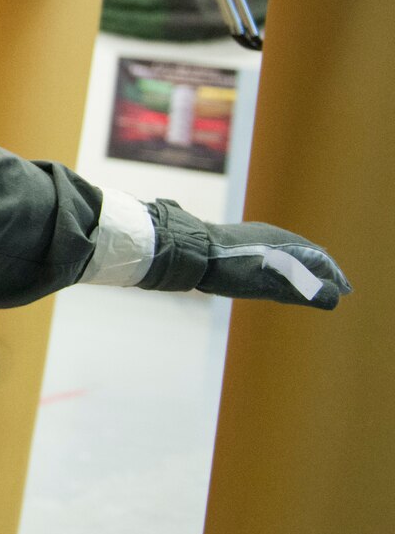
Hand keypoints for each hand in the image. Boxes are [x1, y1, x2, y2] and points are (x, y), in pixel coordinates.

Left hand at [199, 219, 350, 309]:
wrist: (189, 250)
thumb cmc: (232, 268)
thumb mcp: (270, 285)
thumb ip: (303, 291)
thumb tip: (335, 298)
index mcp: (287, 243)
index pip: (320, 260)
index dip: (333, 276)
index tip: (344, 289)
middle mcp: (274, 235)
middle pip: (306, 253)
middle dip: (321, 270)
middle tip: (332, 286)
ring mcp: (255, 236)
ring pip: (287, 251)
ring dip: (301, 266)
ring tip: (307, 280)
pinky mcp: (238, 241)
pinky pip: (269, 251)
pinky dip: (282, 262)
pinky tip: (273, 270)